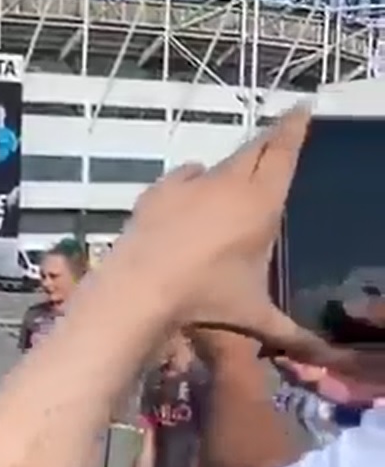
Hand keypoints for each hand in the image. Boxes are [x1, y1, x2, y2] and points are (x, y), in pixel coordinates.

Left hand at [117, 108, 357, 370]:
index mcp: (261, 202)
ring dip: (230, 167)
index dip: (295, 129)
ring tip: (237, 175)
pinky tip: (192, 192)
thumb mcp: (254, 316)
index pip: (284, 153)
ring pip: (217, 165)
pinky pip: (182, 178)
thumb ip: (292, 333)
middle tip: (281, 132)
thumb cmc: (206, 299)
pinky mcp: (156, 193)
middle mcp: (228, 184)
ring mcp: (188, 185)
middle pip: (254, 150)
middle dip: (270, 141)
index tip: (302, 108)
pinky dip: (193, 182)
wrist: (140, 287)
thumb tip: (325, 358)